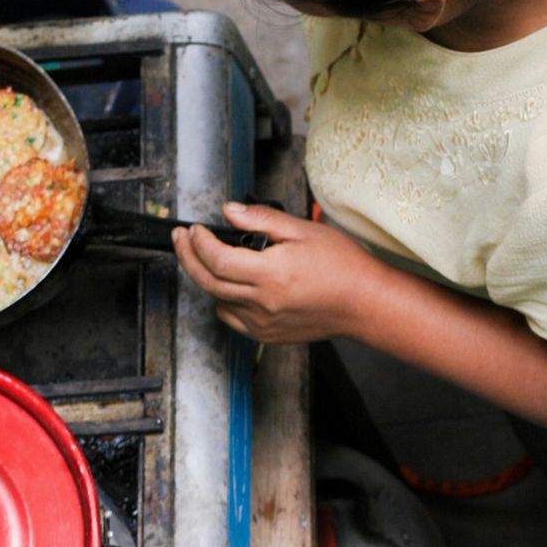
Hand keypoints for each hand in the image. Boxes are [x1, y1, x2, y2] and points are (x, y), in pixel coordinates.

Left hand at [171, 203, 377, 342]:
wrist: (364, 303)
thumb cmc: (342, 266)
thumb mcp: (302, 230)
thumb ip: (261, 220)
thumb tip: (230, 211)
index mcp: (271, 274)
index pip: (216, 259)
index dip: (198, 242)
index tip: (195, 229)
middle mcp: (263, 302)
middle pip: (207, 281)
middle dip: (187, 257)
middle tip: (182, 239)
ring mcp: (263, 322)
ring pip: (217, 299)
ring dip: (206, 277)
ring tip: (206, 256)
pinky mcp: (267, 334)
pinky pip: (231, 318)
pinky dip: (223, 300)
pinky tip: (230, 284)